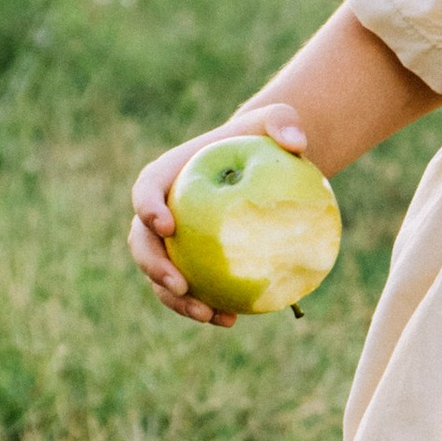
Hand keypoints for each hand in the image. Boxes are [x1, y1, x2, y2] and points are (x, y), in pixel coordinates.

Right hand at [126, 102, 310, 327]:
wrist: (263, 167)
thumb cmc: (264, 140)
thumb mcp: (278, 120)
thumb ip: (285, 122)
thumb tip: (298, 142)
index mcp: (169, 175)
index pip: (147, 189)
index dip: (147, 208)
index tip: (167, 226)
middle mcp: (162, 211)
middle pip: (143, 242)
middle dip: (154, 267)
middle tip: (180, 285)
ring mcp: (174, 243)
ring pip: (161, 276)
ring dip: (177, 300)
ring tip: (209, 315)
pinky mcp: (194, 264)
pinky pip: (193, 290)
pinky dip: (207, 306)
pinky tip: (232, 320)